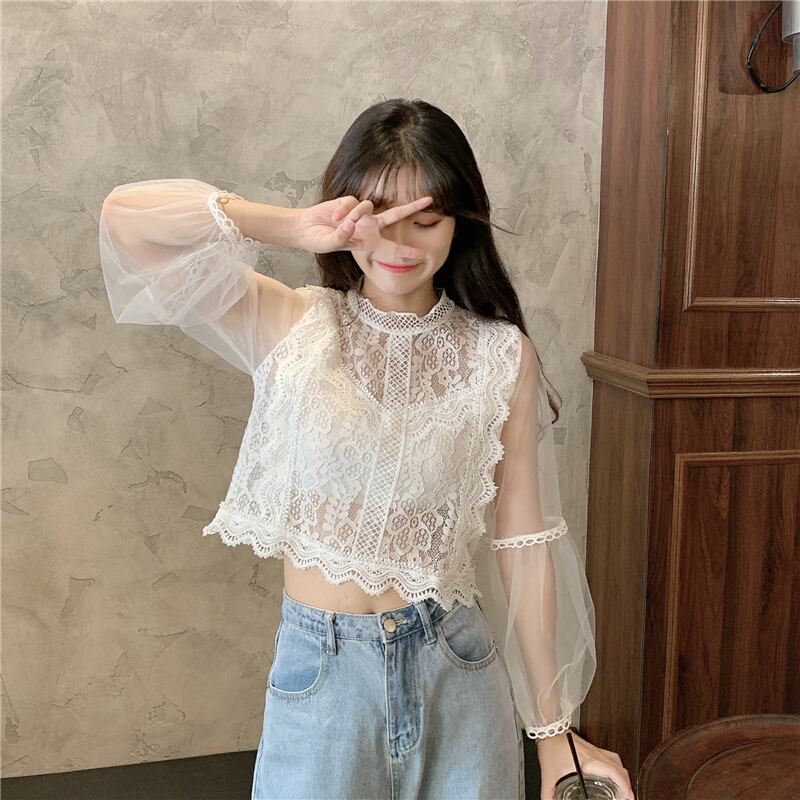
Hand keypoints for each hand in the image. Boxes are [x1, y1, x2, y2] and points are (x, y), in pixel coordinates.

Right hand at [293, 195, 432, 261]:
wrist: (305, 228)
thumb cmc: (318, 240)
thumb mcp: (329, 244)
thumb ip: (340, 237)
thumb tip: (351, 225)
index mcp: (369, 243)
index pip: (392, 248)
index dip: (407, 252)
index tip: (423, 255)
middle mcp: (369, 227)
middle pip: (396, 215)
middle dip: (413, 207)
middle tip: (431, 200)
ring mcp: (361, 214)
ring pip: (368, 206)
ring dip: (354, 215)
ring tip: (339, 223)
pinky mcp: (350, 201)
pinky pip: (353, 202)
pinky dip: (343, 210)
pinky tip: (334, 216)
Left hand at [536, 730, 634, 799]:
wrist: (548, 728)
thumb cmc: (550, 746)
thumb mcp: (549, 775)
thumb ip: (548, 794)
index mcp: (588, 761)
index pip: (613, 772)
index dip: (625, 785)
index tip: (629, 797)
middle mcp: (594, 754)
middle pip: (619, 768)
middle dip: (628, 784)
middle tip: (629, 797)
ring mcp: (594, 750)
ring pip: (616, 761)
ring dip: (623, 775)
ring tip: (624, 788)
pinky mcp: (591, 748)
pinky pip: (610, 757)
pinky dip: (616, 767)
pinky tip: (613, 774)